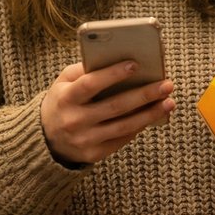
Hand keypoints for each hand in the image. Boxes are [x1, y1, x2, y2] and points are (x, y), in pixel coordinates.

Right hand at [40, 61, 174, 165]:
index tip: (135, 64)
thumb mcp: (63, 83)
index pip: (90, 84)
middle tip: (167, 84)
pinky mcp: (94, 154)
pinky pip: (122, 139)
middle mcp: (74, 120)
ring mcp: (84, 140)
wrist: (45, 139)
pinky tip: (155, 115)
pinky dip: (140, 126)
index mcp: (65, 98)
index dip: (112, 74)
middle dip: (144, 95)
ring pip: (124, 126)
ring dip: (150, 114)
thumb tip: (118, 60)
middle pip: (114, 106)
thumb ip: (84, 70)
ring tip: (169, 102)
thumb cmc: (62, 102)